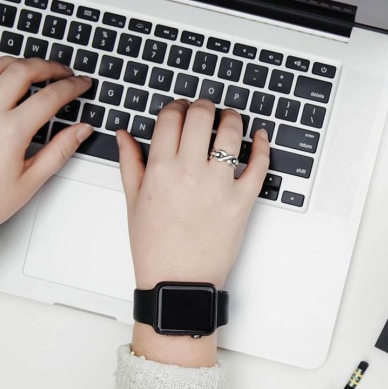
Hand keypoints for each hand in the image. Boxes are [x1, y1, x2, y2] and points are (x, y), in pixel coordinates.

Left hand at [0, 57, 93, 230]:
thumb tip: (81, 130)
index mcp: (9, 132)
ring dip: (18, 63)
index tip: (81, 84)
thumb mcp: (31, 180)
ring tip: (33, 70)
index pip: (49, 97)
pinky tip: (3, 86)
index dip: (71, 86)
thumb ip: (60, 150)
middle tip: (62, 71)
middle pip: (22, 70)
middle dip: (48, 66)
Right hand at [117, 99, 269, 365]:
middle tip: (205, 109)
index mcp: (160, 169)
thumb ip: (130, 163)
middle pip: (201, 116)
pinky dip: (262, 145)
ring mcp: (219, 185)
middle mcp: (190, 172)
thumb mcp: (133, 203)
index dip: (176, 107)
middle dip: (203, 105)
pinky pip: (259, 165)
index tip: (180, 110)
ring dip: (232, 118)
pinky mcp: (243, 201)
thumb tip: (125, 135)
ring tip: (230, 119)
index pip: (171, 118)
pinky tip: (260, 137)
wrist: (178, 282)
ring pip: (231, 133)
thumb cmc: (155, 248)